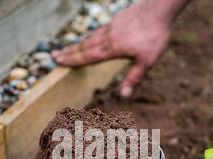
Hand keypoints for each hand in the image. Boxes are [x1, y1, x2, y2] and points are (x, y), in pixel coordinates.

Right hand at [52, 1, 174, 96]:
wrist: (159, 9)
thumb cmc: (155, 35)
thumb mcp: (147, 61)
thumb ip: (134, 78)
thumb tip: (124, 95)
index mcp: (112, 49)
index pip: (87, 57)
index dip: (72, 60)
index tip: (58, 62)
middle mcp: (107, 37)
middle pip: (84, 46)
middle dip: (68, 52)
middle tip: (54, 56)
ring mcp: (111, 27)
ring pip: (90, 37)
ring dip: (77, 44)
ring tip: (67, 49)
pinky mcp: (116, 21)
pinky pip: (98, 30)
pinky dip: (90, 36)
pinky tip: (89, 38)